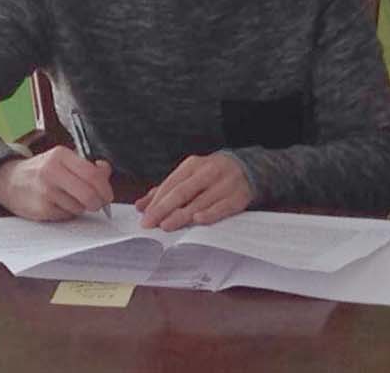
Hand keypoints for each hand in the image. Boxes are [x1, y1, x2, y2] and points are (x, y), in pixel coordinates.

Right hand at [0, 146, 112, 220]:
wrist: (9, 181)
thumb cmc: (40, 171)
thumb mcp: (62, 160)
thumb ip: (86, 165)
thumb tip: (105, 171)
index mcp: (60, 155)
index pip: (93, 174)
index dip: (105, 187)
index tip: (107, 194)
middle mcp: (52, 171)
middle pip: (89, 193)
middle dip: (98, 202)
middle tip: (98, 204)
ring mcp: (46, 191)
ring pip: (79, 207)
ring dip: (81, 208)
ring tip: (70, 200)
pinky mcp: (42, 208)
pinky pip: (67, 216)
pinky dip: (68, 213)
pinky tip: (58, 205)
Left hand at [136, 153, 250, 230]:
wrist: (249, 168)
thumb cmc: (212, 176)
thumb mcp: (189, 177)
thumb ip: (165, 190)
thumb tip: (140, 206)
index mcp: (193, 165)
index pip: (171, 184)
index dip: (157, 201)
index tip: (144, 216)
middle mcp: (208, 171)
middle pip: (183, 191)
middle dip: (164, 208)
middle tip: (150, 223)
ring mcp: (225, 183)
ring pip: (200, 201)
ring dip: (183, 214)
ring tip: (167, 225)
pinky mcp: (238, 196)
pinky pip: (223, 206)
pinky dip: (210, 213)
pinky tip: (197, 220)